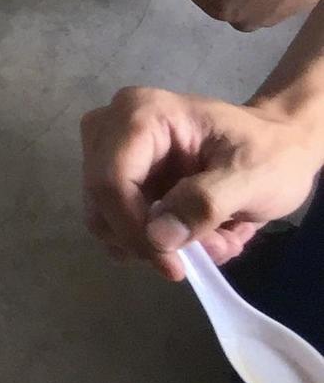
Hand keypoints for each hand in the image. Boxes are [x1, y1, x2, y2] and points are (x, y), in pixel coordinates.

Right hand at [81, 84, 323, 278]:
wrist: (281, 144)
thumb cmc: (272, 153)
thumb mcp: (253, 179)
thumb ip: (206, 204)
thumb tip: (157, 238)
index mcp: (143, 115)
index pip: (111, 180)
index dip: (133, 229)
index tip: (174, 267)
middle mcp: (112, 127)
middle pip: (101, 199)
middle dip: (148, 239)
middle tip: (201, 255)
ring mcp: (110, 150)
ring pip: (104, 215)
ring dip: (155, 242)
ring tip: (209, 242)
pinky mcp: (118, 174)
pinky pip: (119, 220)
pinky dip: (156, 239)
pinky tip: (196, 235)